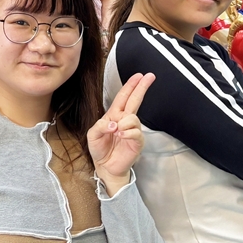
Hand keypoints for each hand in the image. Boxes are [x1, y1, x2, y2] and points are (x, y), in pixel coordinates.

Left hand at [88, 73, 154, 194]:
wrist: (106, 167)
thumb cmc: (100, 149)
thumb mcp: (92, 136)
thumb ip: (100, 126)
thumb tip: (114, 123)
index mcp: (114, 115)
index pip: (124, 97)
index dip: (131, 86)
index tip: (139, 75)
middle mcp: (124, 120)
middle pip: (135, 100)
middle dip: (141, 87)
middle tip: (149, 76)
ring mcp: (132, 130)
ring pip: (133, 118)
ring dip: (124, 123)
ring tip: (117, 132)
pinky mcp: (137, 142)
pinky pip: (136, 132)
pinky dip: (128, 133)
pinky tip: (121, 136)